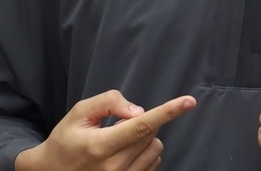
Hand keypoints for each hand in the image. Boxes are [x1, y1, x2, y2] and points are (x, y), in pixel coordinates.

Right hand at [14, 89, 195, 170]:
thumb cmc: (67, 140)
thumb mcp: (80, 113)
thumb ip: (109, 103)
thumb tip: (138, 111)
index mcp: (100, 146)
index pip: (141, 126)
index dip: (168, 112)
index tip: (189, 101)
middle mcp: (113, 167)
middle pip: (151, 133)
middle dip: (142, 122)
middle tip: (117, 126)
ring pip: (156, 147)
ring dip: (145, 138)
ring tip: (119, 142)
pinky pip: (154, 162)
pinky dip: (146, 152)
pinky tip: (125, 154)